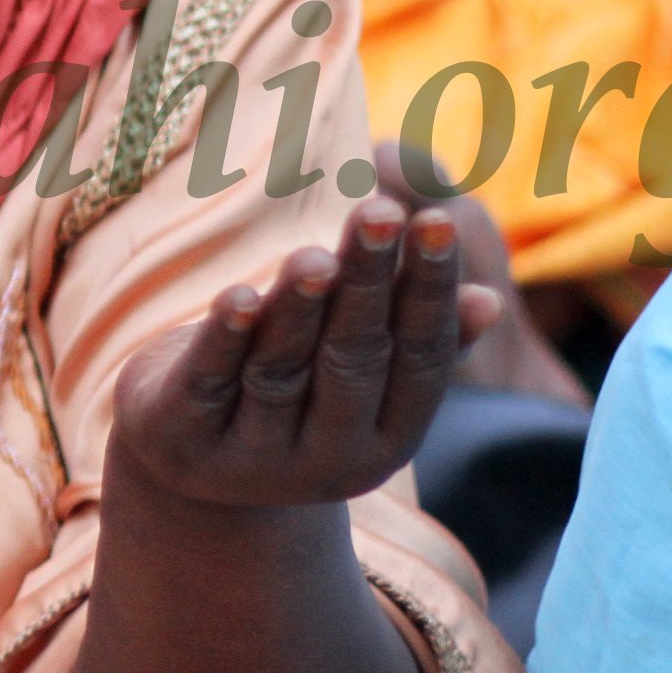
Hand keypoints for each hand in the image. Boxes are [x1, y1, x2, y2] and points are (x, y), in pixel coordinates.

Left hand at [108, 199, 503, 507]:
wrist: (190, 461)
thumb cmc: (297, 390)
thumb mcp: (359, 371)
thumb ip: (416, 334)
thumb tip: (488, 303)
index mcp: (388, 439)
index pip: (419, 357)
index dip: (428, 287)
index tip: (437, 219)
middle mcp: (328, 461)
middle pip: (353, 357)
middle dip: (367, 282)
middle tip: (379, 211)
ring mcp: (253, 460)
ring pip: (281, 369)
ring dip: (298, 308)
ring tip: (315, 256)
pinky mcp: (184, 442)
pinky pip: (207, 382)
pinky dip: (223, 338)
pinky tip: (237, 296)